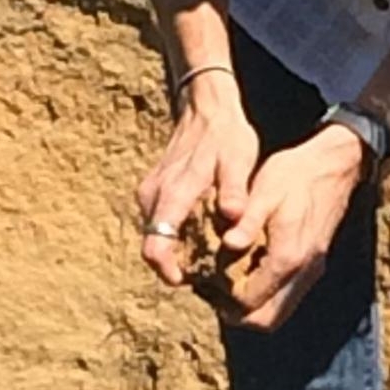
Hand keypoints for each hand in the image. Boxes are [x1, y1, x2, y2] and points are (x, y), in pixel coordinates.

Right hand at [137, 72, 258, 286]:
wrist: (207, 108)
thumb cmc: (226, 136)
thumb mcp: (239, 160)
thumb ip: (235, 189)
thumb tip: (233, 216)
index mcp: (174, 193)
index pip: (156, 243)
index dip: (166, 268)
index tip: (184, 280)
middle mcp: (154, 196)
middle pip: (153, 246)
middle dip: (174, 265)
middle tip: (207, 275)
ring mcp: (150, 194)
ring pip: (155, 235)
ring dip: (175, 251)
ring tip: (209, 258)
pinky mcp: (152, 192)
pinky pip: (159, 223)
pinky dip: (175, 236)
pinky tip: (202, 236)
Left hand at [215, 124, 365, 331]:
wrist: (335, 165)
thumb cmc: (295, 175)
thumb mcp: (265, 192)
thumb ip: (247, 222)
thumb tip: (229, 244)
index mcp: (287, 256)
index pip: (249, 301)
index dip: (222, 299)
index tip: (205, 282)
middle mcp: (303, 270)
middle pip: (266, 319)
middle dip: (237, 314)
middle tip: (215, 294)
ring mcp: (312, 269)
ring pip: (280, 311)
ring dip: (254, 307)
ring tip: (229, 285)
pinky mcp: (316, 263)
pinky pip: (290, 296)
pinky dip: (269, 295)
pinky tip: (251, 271)